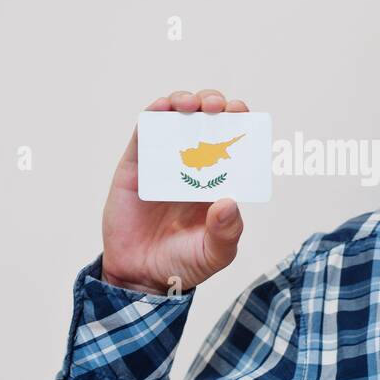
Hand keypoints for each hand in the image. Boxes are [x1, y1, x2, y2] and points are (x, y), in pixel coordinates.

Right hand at [99, 90, 247, 295]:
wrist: (140, 278)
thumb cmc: (183, 263)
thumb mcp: (215, 254)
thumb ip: (227, 233)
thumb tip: (228, 203)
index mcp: (217, 180)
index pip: (232, 141)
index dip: (239, 122)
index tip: (243, 114)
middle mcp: (192, 165)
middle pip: (206, 121)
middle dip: (214, 105)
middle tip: (218, 108)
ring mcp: (163, 162)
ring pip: (175, 119)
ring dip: (184, 101)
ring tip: (191, 104)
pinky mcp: (136, 166)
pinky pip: (143, 133)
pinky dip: (152, 115)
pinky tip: (162, 108)